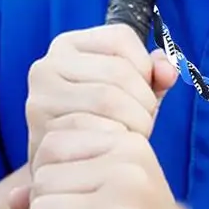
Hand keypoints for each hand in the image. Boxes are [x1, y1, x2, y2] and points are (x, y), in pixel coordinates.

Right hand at [23, 24, 175, 170]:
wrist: (71, 170)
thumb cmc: (106, 123)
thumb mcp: (134, 92)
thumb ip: (156, 75)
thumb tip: (168, 70)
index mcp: (70, 45)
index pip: (121, 38)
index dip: (145, 67)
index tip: (144, 91)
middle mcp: (47, 65)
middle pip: (118, 70)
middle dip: (144, 100)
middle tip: (143, 122)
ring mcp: (40, 96)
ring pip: (108, 98)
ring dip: (134, 122)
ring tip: (131, 136)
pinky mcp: (41, 128)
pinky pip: (93, 127)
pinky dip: (115, 139)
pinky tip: (114, 148)